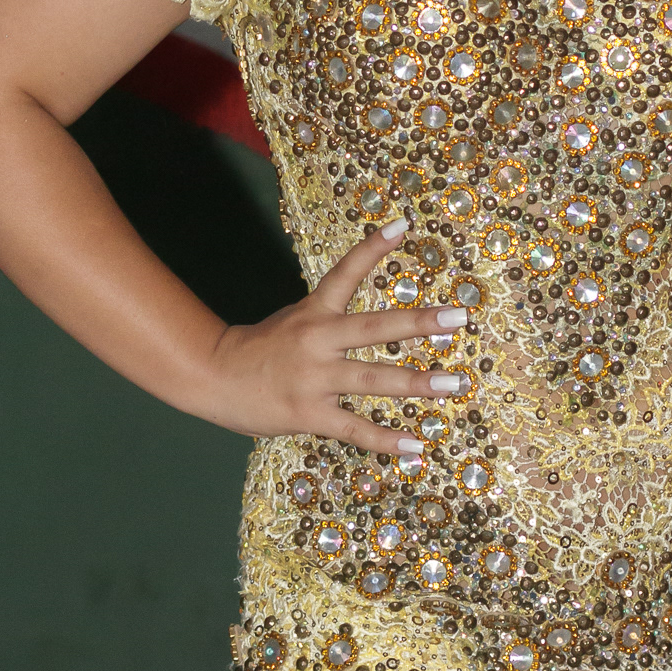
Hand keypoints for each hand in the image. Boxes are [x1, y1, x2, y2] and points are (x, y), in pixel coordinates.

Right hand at [203, 218, 468, 451]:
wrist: (213, 377)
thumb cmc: (260, 349)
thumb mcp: (294, 319)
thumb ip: (330, 316)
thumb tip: (369, 316)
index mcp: (314, 313)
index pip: (346, 272)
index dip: (373, 248)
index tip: (403, 224)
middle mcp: (319, 340)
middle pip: (375, 328)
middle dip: (419, 322)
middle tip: (458, 317)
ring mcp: (315, 379)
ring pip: (373, 379)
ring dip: (416, 383)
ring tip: (453, 384)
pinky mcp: (310, 414)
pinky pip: (354, 429)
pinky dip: (385, 440)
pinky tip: (415, 445)